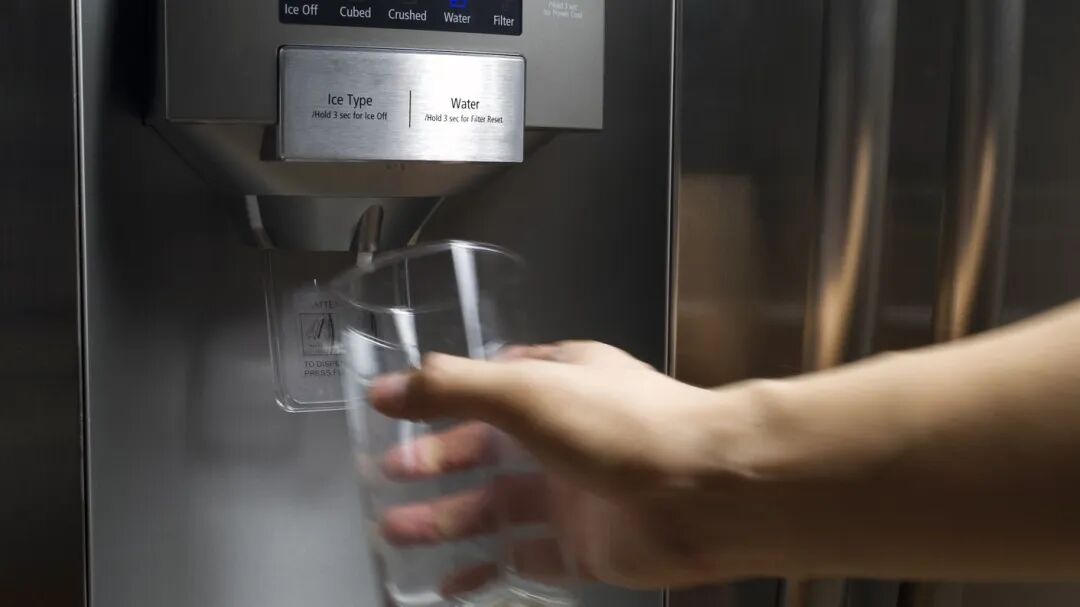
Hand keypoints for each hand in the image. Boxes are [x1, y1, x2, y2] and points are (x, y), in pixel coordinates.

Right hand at [369, 342, 784, 588]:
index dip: (441, 403)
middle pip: (485, 452)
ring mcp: (574, 494)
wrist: (704, 491)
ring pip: (497, 508)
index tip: (394, 416)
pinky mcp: (583, 548)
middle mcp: (563, 436)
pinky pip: (525, 560)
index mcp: (556, 384)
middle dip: (434, 464)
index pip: (489, 389)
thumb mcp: (526, 389)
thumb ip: (453, 387)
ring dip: (446, 520)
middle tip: (385, 479)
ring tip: (394, 533)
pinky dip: (486, 570)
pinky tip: (448, 585)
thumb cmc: (618, 425)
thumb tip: (386, 389)